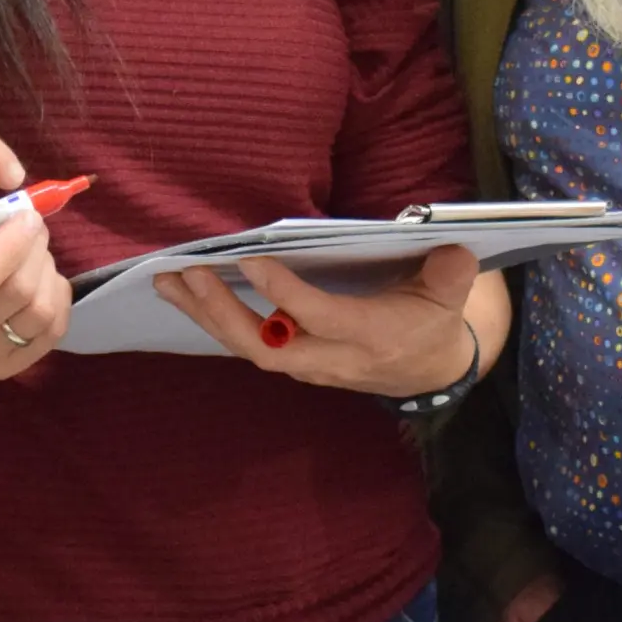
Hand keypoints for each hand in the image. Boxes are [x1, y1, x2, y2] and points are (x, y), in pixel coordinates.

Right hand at [0, 172, 70, 378]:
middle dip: (34, 249)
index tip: (25, 217)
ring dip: (46, 270)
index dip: (9, 248)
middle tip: (32, 226)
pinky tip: (39, 280)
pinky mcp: (7, 368)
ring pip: (41, 311)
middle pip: (17, 294)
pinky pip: (54, 331)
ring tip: (32, 253)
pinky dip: (56, 296)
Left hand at [154, 244, 479, 398]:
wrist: (427, 372)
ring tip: (169, 281)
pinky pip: (247, 344)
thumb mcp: (450, 299)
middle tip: (189, 274)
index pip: (319, 318)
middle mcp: (332, 358)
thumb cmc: (432, 324)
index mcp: (371, 337)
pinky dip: (214, 320)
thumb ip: (450, 275)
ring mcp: (308, 364)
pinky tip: (186, 294)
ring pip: (248, 348)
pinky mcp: (294, 360)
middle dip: (223, 312)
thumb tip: (451, 249)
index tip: (250, 259)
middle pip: (266, 347)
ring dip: (206, 315)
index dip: (284, 292)